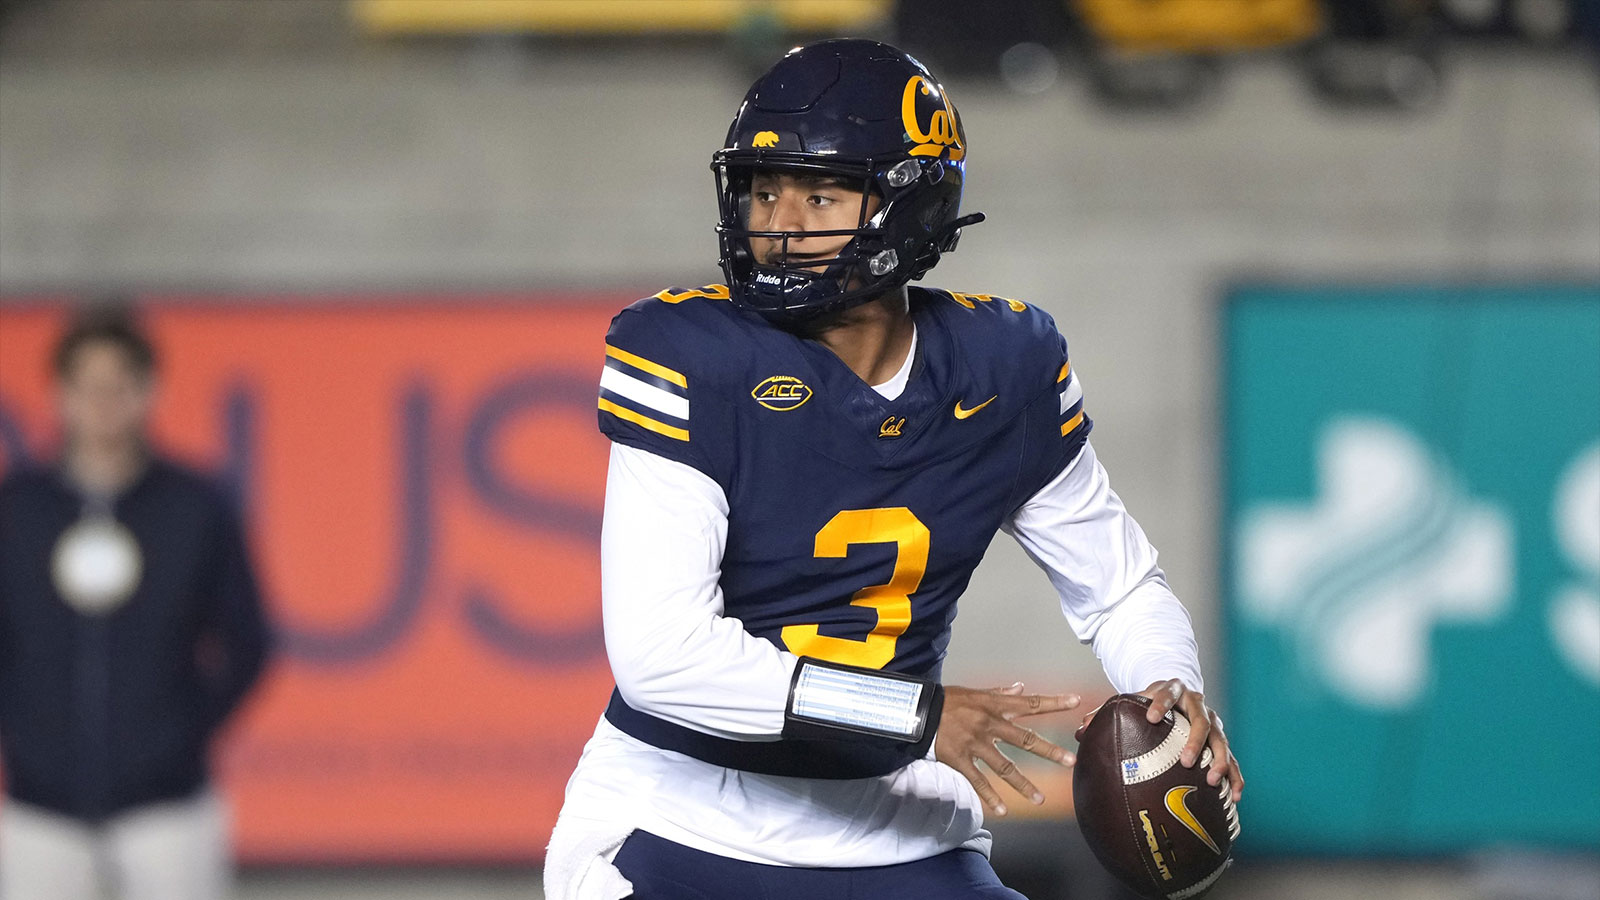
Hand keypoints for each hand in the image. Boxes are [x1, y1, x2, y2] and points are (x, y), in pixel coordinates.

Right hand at [935, 683, 1078, 816]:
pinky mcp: (961, 760)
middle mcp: (990, 725)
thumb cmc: (948, 700)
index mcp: (995, 705)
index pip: (1030, 704)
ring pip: (1004, 767)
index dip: (1054, 702)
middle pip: (1025, 739)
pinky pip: (978, 781)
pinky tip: (1003, 810)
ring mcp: (976, 744)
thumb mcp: (976, 692)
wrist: (920, 711)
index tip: (1076, 702)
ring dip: (1024, 784)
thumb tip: (1020, 687)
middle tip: (1070, 761)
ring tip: (1040, 800)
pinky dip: (991, 797)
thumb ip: (1000, 692)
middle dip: (1049, 751)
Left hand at [1076, 678, 1243, 803]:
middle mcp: (1197, 704)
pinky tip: (1233, 795)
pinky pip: (1233, 759)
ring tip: (1212, 779)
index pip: (1168, 692)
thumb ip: (1107, 712)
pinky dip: (1234, 776)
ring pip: (1221, 740)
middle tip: (1186, 760)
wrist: (1179, 694)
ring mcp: (1213, 722)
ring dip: (1219, 760)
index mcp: (1173, 690)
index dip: (1160, 703)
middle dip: (1195, 740)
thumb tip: (1081, 729)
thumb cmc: (1150, 702)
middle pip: (1201, 719)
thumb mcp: (1132, 701)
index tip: (1150, 717)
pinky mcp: (1220, 741)